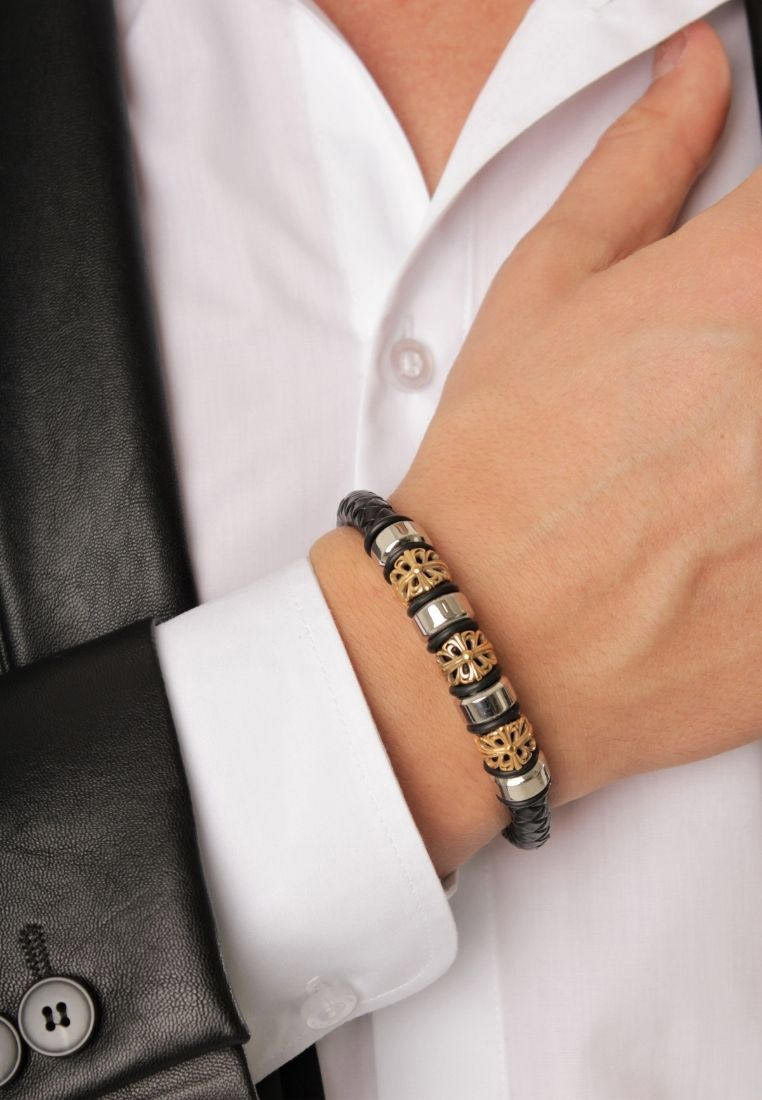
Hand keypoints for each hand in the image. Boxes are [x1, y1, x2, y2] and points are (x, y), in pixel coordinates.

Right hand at [312, 21, 757, 869]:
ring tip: (709, 458)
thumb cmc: (501, 465)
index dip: (754, 247)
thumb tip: (700, 68)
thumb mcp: (542, 290)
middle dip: (749, 355)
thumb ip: (638, 161)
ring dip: (755, 431)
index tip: (731, 282)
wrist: (485, 636)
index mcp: (746, 279)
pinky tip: (726, 516)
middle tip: (706, 394)